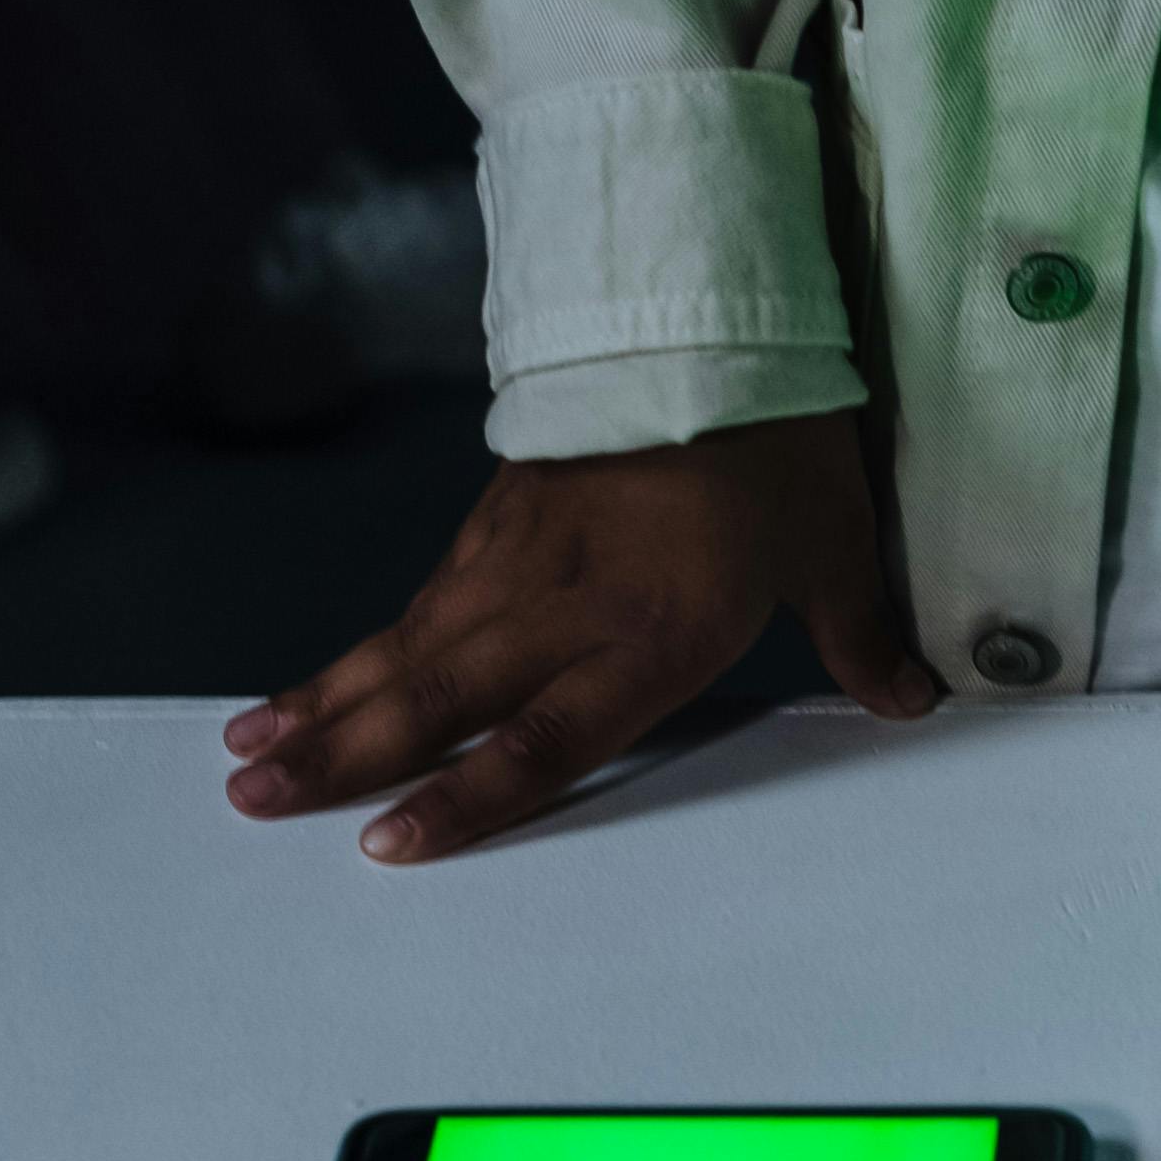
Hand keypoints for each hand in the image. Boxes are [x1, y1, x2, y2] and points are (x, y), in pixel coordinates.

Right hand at [221, 411, 938, 862]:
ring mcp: (518, 558)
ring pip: (407, 647)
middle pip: (436, 697)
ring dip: (326, 702)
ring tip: (248, 752)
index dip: (466, 800)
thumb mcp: (837, 545)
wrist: (707, 317)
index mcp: (650, 636)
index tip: (390, 844)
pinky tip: (321, 679)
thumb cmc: (779, 440)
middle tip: (253, 804)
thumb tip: (911, 699)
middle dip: (342, 756)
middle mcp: (564, 608)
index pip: (544, 742)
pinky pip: (421, 598)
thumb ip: (860, 636)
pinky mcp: (499, 513)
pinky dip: (362, 644)